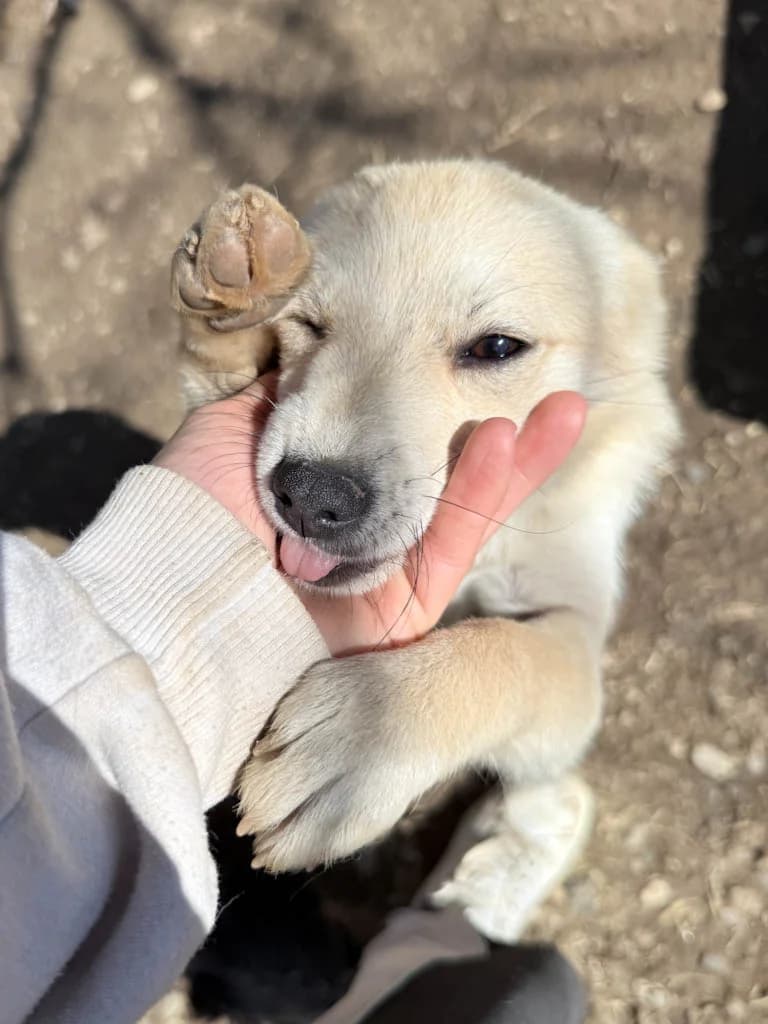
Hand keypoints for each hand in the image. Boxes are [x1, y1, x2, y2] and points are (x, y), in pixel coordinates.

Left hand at [155, 382, 585, 653]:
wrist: (186, 596)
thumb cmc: (195, 508)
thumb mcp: (230, 429)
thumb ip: (286, 392)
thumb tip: (316, 343)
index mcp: (312, 483)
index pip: (382, 426)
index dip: (425, 385)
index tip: (458, 342)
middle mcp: (352, 523)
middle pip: (437, 466)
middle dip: (487, 423)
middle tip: (541, 374)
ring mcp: (384, 565)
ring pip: (463, 503)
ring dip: (511, 455)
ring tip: (564, 402)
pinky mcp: (408, 605)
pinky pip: (457, 542)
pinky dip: (484, 492)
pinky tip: (512, 439)